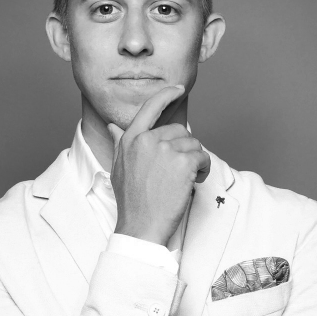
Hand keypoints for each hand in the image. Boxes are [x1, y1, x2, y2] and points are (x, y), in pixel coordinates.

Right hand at [108, 85, 210, 245]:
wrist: (141, 226)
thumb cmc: (131, 200)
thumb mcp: (118, 167)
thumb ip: (119, 143)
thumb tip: (112, 126)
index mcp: (131, 139)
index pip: (150, 107)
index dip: (166, 94)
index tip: (178, 89)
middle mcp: (147, 139)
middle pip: (179, 130)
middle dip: (184, 148)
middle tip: (179, 171)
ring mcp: (165, 149)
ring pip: (193, 144)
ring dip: (195, 161)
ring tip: (184, 179)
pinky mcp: (183, 162)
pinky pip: (203, 157)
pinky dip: (204, 169)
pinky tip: (194, 181)